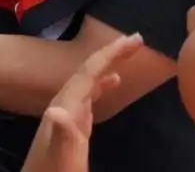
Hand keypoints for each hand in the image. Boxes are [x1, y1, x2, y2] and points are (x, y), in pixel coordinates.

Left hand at [21, 34, 143, 171]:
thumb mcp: (63, 156)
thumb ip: (63, 134)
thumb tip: (58, 111)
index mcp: (64, 105)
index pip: (89, 71)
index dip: (110, 53)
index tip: (134, 38)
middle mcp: (64, 103)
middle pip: (89, 70)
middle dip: (111, 53)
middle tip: (137, 40)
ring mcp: (66, 112)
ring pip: (88, 80)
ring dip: (107, 65)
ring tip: (127, 54)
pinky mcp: (71, 124)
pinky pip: (89, 95)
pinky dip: (102, 84)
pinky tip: (110, 83)